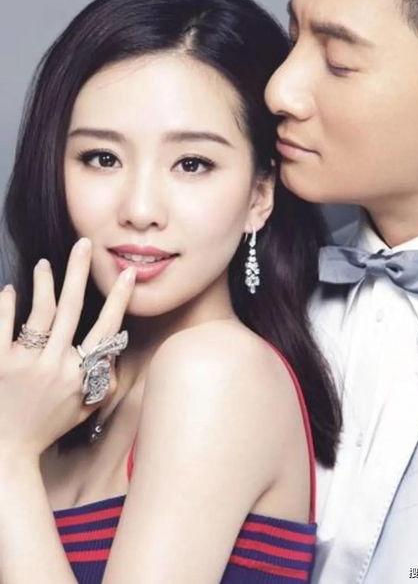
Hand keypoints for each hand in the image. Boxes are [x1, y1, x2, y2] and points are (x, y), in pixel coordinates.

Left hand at [0, 238, 135, 459]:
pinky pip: (3, 327)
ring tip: (44, 263)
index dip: (119, 299)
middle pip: (73, 308)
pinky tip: (9, 290)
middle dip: (80, 272)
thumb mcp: (84, 408)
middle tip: (84, 244)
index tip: (127, 275)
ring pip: (40, 313)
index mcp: (80, 373)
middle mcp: (56, 364)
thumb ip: (102, 380)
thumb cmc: (47, 428)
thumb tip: (113, 351)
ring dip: (44, 283)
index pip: (106, 328)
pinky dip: (6, 306)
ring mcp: (25, 363)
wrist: (6, 452)